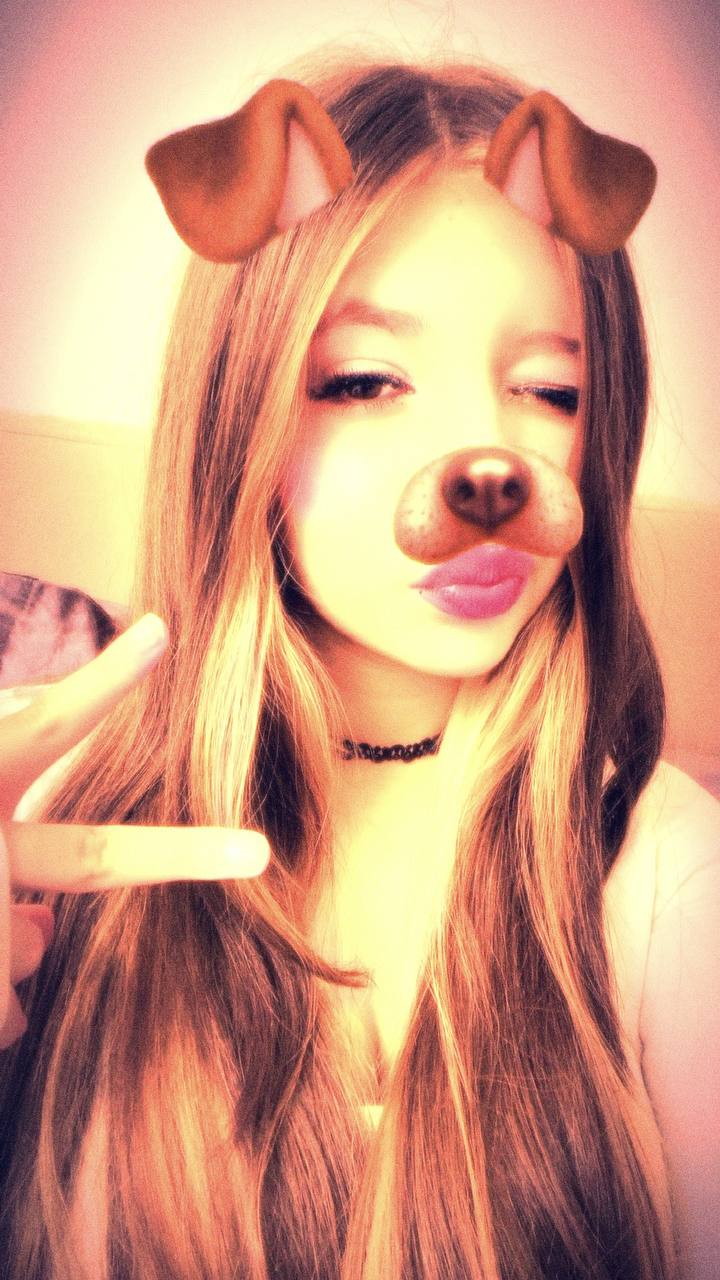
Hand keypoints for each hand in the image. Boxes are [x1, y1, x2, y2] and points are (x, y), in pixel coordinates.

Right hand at [0, 613, 269, 1048]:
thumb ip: (1, 776)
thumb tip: (43, 901)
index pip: (50, 725)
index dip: (105, 681)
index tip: (161, 633)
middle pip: (90, 858)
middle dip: (181, 855)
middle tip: (257, 852)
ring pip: (31, 950)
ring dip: (13, 942)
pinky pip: (4, 1012)